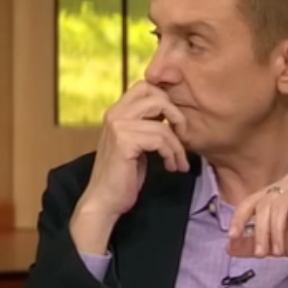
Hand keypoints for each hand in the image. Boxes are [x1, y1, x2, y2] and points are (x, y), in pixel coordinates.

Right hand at [71, 82, 189, 252]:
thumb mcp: (136, 143)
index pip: (146, 86)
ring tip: (178, 161)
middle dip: (176, 115)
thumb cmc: (122, 176)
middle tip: (182, 136)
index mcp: (116, 112)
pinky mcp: (124, 141)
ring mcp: (118, 126)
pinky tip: (171, 167)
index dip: (166, 99)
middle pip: (155, 95)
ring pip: (162, 122)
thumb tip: (170, 112)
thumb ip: (146, 124)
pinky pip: (160, 139)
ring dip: (177, 144)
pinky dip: (171, 154)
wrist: (104, 201)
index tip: (176, 123)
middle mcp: (114, 114)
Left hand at [228, 174, 287, 279]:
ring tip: (280, 249)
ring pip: (280, 203)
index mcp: (275, 194)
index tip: (233, 237)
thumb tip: (228, 248)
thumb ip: (254, 245)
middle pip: (263, 204)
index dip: (239, 219)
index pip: (249, 202)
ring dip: (276, 230)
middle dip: (260, 231)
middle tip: (264, 253)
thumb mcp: (279, 246)